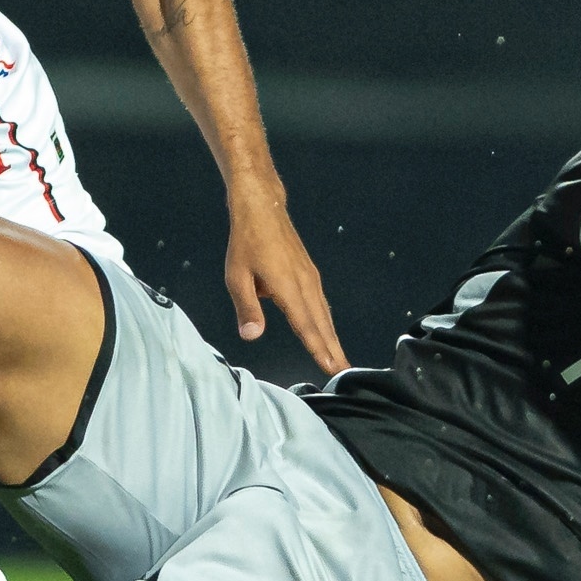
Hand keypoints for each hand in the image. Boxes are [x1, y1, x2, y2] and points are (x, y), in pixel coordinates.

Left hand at [224, 184, 347, 375]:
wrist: (262, 208)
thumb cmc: (246, 241)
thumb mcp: (237, 276)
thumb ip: (247, 307)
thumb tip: (252, 336)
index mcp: (287, 285)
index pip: (305, 324)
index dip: (318, 348)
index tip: (332, 368)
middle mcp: (304, 283)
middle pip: (322, 323)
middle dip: (333, 348)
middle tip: (344, 371)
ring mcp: (310, 277)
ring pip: (323, 313)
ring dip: (331, 337)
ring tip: (339, 358)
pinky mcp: (309, 272)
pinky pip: (320, 302)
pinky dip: (325, 320)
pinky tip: (325, 329)